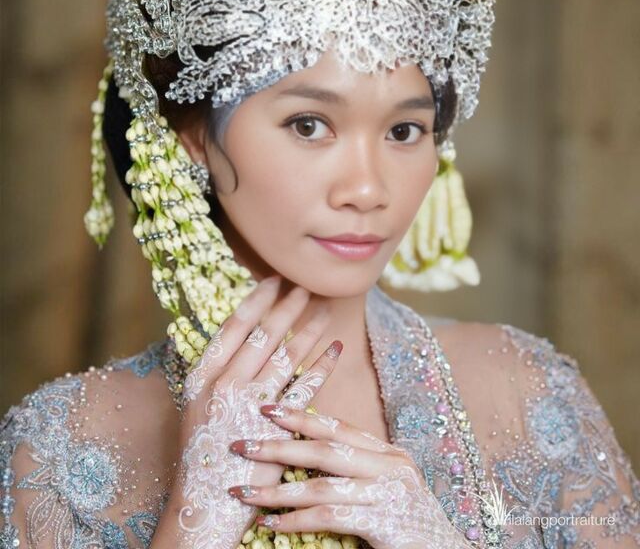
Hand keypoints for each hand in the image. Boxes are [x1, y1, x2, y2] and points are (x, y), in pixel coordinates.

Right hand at [153, 276, 342, 548]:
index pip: (234, 326)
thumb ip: (217, 375)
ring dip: (308, 330)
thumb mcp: (197, 408)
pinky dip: (322, 366)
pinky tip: (334, 348)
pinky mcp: (274, 430)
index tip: (273, 280)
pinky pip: (304, 389)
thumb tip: (243, 341)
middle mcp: (223, 386)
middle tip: (305, 285)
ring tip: (324, 309)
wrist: (202, 508)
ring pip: (285, 356)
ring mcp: (249, 407)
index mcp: (201, 377)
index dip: (257, 299)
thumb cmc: (202, 456)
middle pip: (263, 334)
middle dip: (287, 306)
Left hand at [228, 406, 472, 548]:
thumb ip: (358, 471)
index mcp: (389, 453)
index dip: (300, 415)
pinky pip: (330, 517)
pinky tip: (270, 523)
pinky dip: (295, 519)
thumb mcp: (387, 488)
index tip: (266, 408)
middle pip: (325, 448)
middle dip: (279, 444)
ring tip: (243, 491)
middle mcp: (391, 466)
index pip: (338, 426)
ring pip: (321, 483)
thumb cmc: (411, 527)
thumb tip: (309, 458)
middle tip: (242, 444)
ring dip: (276, 489)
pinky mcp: (385, 523)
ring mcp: (390, 494)